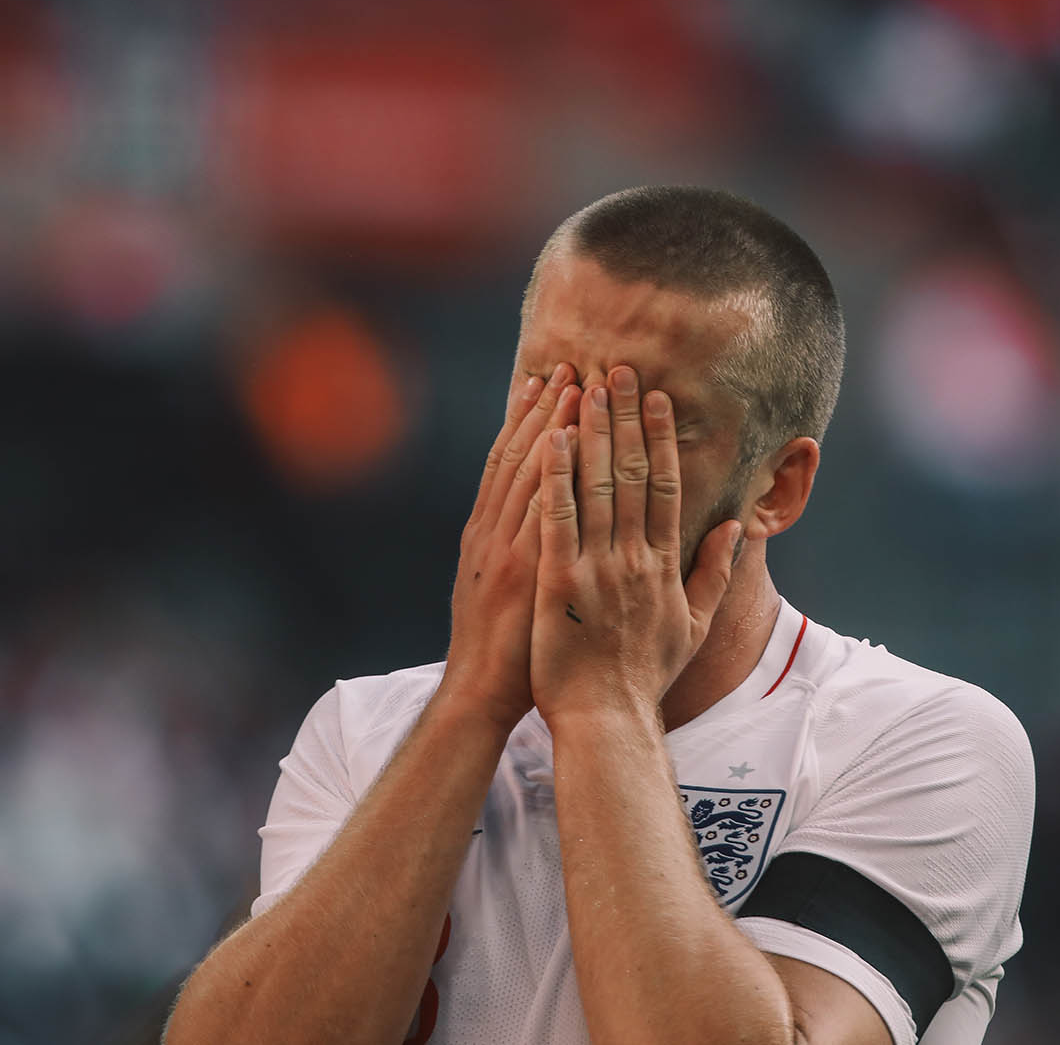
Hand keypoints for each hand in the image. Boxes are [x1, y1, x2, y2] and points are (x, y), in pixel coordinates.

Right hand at [441, 363, 579, 729]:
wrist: (481, 695)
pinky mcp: (522, 573)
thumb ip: (518, 547)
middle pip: (521, 458)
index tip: (553, 380)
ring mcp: (506, 551)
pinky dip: (551, 475)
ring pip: (530, 476)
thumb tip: (542, 513)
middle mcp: (492, 534)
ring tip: (578, 386)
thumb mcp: (500, 588)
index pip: (512, 464)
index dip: (532, 419)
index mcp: (488, 536)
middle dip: (546, 409)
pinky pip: (540, 515)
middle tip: (572, 365)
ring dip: (554, 428)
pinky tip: (566, 442)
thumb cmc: (503, 650)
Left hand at [529, 366, 742, 722]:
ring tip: (583, 386)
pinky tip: (549, 438)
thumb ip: (715, 572)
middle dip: (625, 418)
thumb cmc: (646, 675)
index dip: (662, 438)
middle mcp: (635, 559)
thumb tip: (734, 526)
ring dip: (589, 432)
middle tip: (618, 369)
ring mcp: (597, 569)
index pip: (666, 486)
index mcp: (665, 565)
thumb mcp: (695, 625)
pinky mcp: (559, 582)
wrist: (607, 718)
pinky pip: (557, 518)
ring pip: (595, 486)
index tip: (659, 398)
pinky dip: (554, 475)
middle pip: (631, 474)